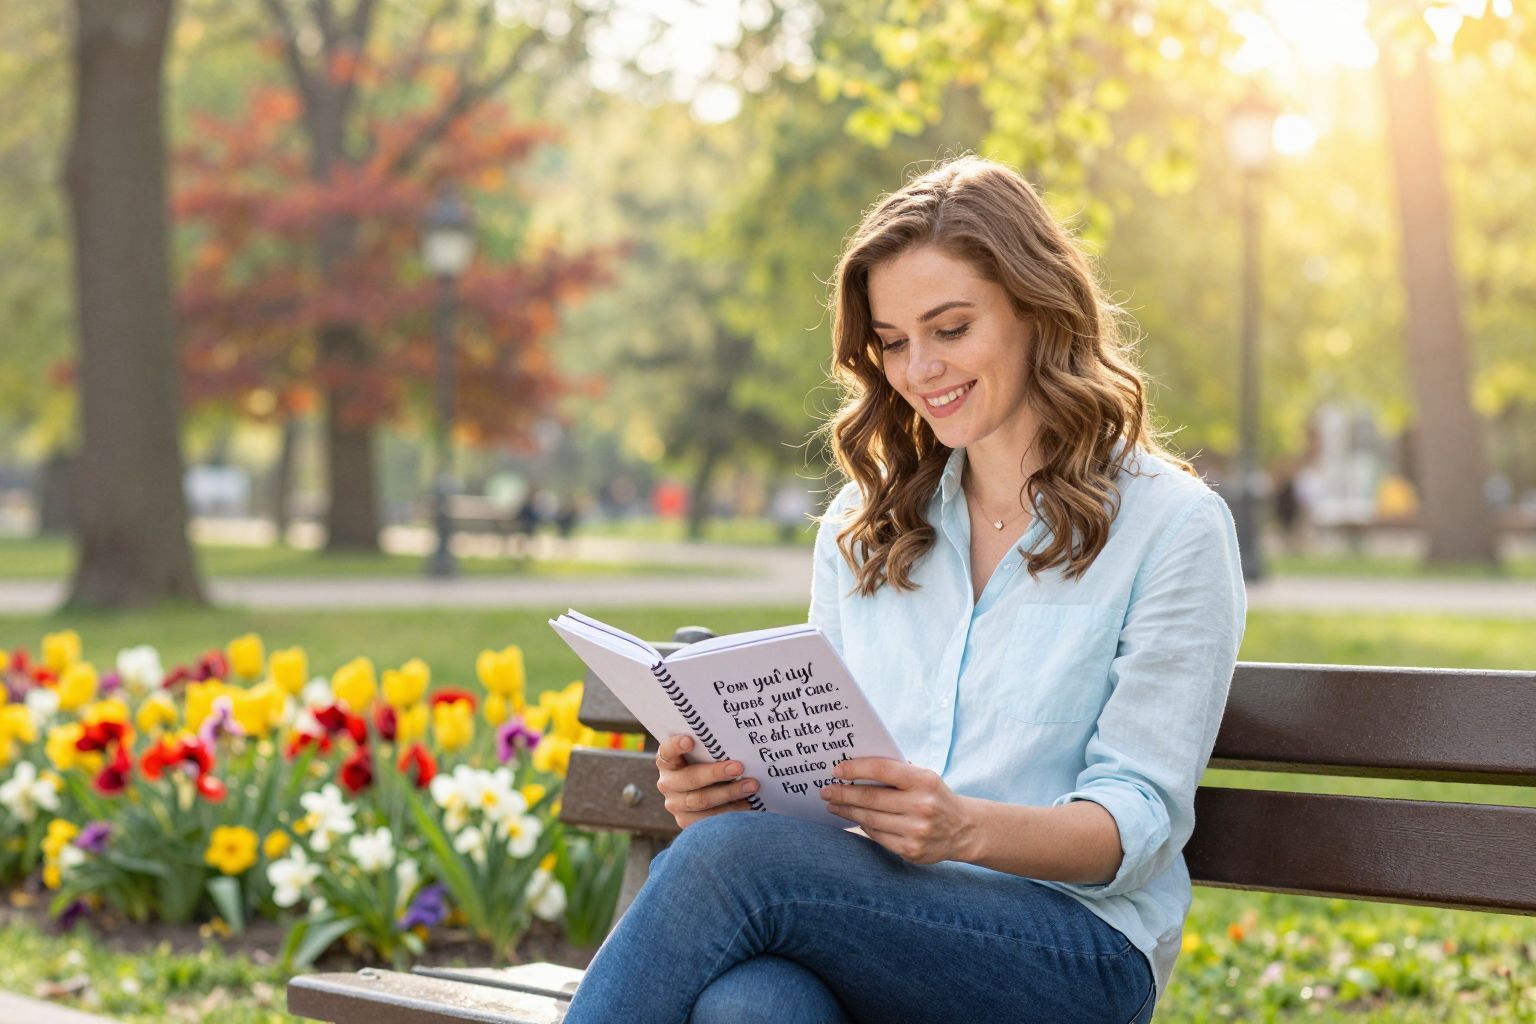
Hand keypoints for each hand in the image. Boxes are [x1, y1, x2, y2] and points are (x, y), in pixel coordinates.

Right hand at [654, 734, 759, 828]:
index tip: (690, 741)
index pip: (667, 751)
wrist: (708, 792)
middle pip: (690, 778)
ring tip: (751, 786)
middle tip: (739, 767)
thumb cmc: (710, 764)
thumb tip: (734, 741)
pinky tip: (746, 803)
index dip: (676, 745)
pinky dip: (730, 811)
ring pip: (701, 800)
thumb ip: (711, 749)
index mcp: (668, 761)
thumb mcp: (705, 755)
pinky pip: (709, 819)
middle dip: (716, 773)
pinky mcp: (687, 822)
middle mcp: (667, 784)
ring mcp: (675, 805)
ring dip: (729, 793)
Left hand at [820, 758, 975, 864]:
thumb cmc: (934, 796)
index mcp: (924, 781)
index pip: (882, 770)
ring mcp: (917, 831)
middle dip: (843, 794)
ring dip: (847, 811)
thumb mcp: (924, 777)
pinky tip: (854, 819)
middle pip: (871, 799)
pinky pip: (878, 836)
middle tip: (826, 790)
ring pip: (870, 820)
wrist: (963, 829)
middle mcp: (922, 806)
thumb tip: (854, 767)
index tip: (836, 770)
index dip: (855, 769)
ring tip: (833, 805)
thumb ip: (896, 771)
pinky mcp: (911, 851)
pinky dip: (863, 826)